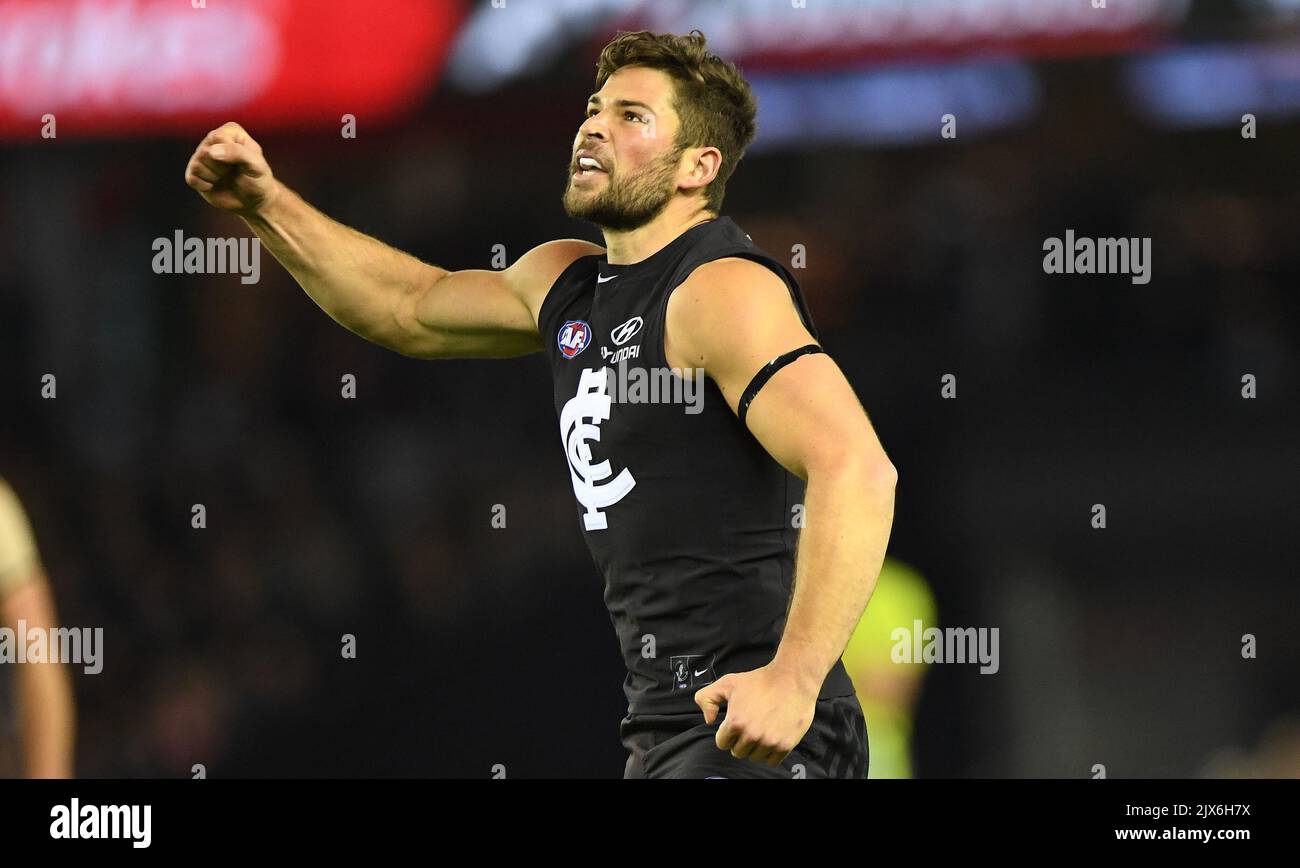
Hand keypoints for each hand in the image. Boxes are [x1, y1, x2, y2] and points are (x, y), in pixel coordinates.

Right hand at [184, 122, 279, 216]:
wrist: (254, 202)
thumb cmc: (258, 180)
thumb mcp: (257, 166)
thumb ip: (238, 153)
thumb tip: (210, 151)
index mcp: (230, 132)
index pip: (217, 137)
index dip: (229, 154)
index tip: (243, 163)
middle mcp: (213, 140)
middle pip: (205, 151)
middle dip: (221, 167)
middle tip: (233, 171)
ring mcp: (202, 156)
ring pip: (197, 165)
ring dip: (214, 177)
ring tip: (225, 177)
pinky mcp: (194, 172)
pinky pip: (191, 178)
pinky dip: (205, 186)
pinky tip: (215, 185)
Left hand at [694, 661, 818, 765]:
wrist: (792, 678)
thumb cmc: (761, 679)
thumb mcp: (727, 682)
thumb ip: (707, 698)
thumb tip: (709, 720)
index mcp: (736, 722)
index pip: (722, 743)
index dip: (727, 733)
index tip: (736, 725)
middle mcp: (752, 735)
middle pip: (738, 752)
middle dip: (741, 741)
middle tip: (750, 725)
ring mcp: (769, 741)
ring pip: (754, 757)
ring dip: (755, 747)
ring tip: (761, 730)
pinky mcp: (785, 745)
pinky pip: (771, 761)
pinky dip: (770, 753)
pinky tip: (771, 738)